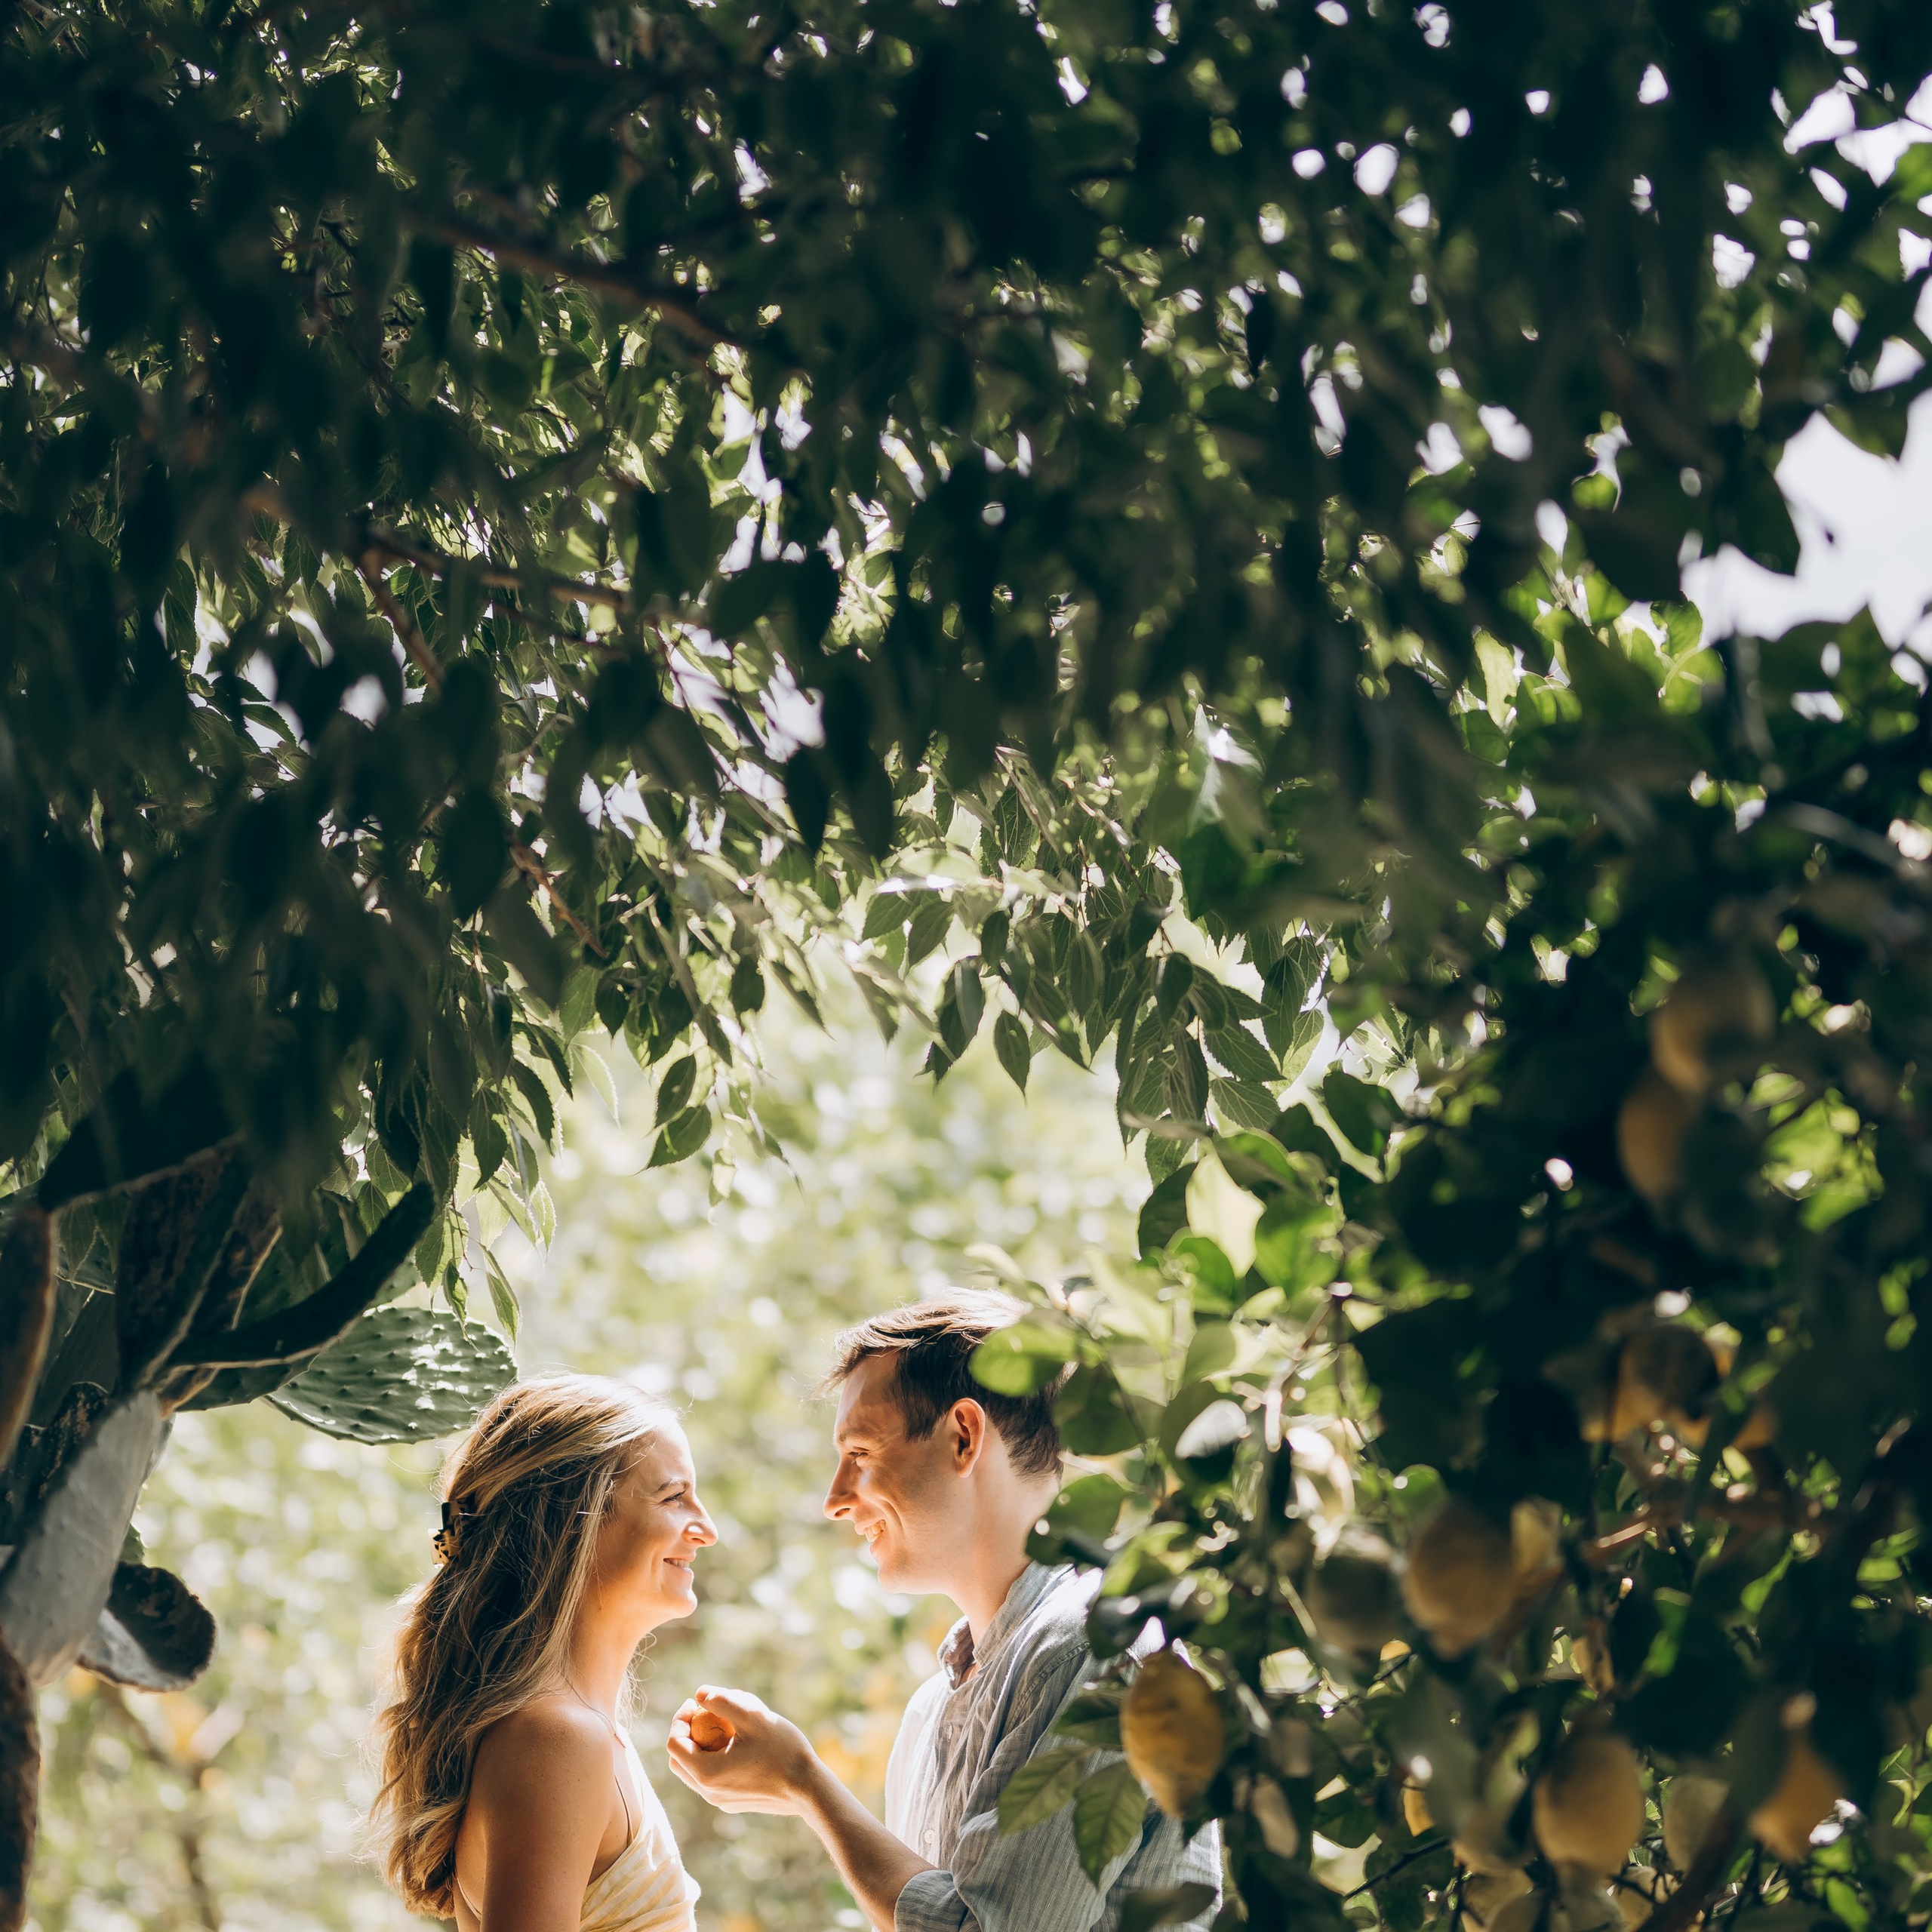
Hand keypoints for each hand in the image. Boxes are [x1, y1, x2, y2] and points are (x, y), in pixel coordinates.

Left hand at [665, 1686, 821, 1816]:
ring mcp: (721, 1801)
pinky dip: (714, 1759)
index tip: (697, 1702)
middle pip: (679, 1760)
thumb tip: (699, 1693)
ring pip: (694, 1771)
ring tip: (726, 1726)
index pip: (674, 1743)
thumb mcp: (753, 1716)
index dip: (681, 1718)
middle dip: (687, 1732)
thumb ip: (722, 1701)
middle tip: (706, 1712)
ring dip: (701, 1746)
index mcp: (706, 1773)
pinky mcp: (733, 1803)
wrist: (808, 1789)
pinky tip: (740, 1744)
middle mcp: (708, 1793)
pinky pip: (712, 1779)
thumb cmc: (782, 1750)